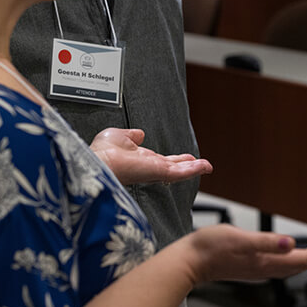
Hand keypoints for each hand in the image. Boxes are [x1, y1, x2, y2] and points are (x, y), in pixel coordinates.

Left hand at [89, 128, 212, 184]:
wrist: (99, 161)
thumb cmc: (102, 151)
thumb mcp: (119, 136)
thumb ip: (131, 135)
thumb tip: (139, 134)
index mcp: (139, 159)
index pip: (160, 161)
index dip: (172, 159)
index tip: (184, 158)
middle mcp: (148, 167)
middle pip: (173, 167)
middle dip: (187, 166)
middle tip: (201, 165)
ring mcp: (154, 171)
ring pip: (179, 171)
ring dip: (194, 168)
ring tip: (207, 167)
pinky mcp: (160, 172)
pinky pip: (181, 172)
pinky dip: (194, 169)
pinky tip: (205, 166)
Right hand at [184, 224, 306, 283]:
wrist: (188, 261)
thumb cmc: (210, 248)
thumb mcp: (239, 239)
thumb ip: (265, 242)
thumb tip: (290, 244)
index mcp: (268, 261)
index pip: (305, 260)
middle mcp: (268, 267)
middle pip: (304, 263)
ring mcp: (261, 267)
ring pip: (296, 263)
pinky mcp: (253, 264)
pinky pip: (284, 262)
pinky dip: (297, 257)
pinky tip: (296, 253)